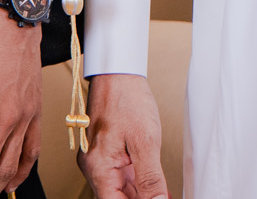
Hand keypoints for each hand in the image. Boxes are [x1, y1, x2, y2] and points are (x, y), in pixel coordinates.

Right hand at [80, 73, 168, 198]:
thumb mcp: (145, 140)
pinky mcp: (107, 153)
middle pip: (117, 198)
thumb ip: (151, 177)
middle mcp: (94, 166)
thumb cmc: (126, 97)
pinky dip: (139, 184)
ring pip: (121, 190)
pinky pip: (122, 177)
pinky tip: (155, 187)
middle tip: (162, 197)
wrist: (118, 71)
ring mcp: (100, 159)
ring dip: (142, 194)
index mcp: (97, 166)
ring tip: (162, 193)